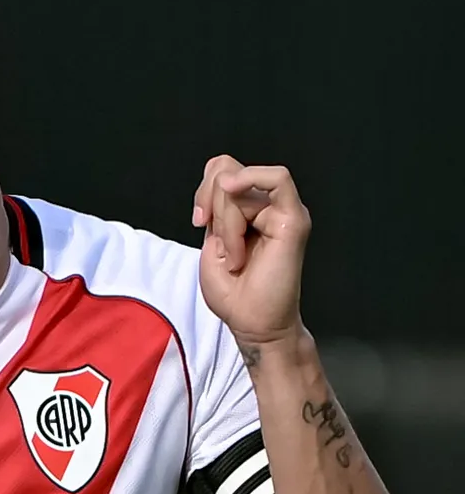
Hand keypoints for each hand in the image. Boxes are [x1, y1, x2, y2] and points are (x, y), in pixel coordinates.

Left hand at [192, 154, 309, 351]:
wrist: (253, 323)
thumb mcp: (211, 247)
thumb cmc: (234, 294)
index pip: (222, 172)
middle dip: (211, 201)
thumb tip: (225, 182)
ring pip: (241, 184)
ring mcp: (282, 210)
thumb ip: (216, 212)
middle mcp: (266, 206)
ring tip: (235, 256)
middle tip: (215, 239)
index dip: (204, 189)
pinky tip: (236, 194)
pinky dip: (250, 182)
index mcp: (246, 211)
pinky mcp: (294, 218)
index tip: (199, 221)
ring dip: (228, 223)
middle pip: (228, 171)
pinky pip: (278, 178)